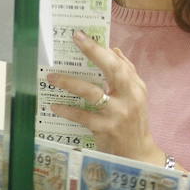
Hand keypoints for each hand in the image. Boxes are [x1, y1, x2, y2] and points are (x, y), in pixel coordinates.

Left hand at [46, 31, 164, 164]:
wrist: (137, 154)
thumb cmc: (133, 123)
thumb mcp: (136, 97)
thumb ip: (127, 73)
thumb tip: (114, 49)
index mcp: (135, 87)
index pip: (119, 62)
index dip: (100, 48)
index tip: (81, 35)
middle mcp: (129, 98)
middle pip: (113, 70)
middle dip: (94, 52)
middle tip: (75, 40)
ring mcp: (118, 114)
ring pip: (92, 93)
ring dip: (70, 82)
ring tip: (51, 77)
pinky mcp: (106, 129)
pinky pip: (83, 116)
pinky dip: (67, 110)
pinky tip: (54, 106)